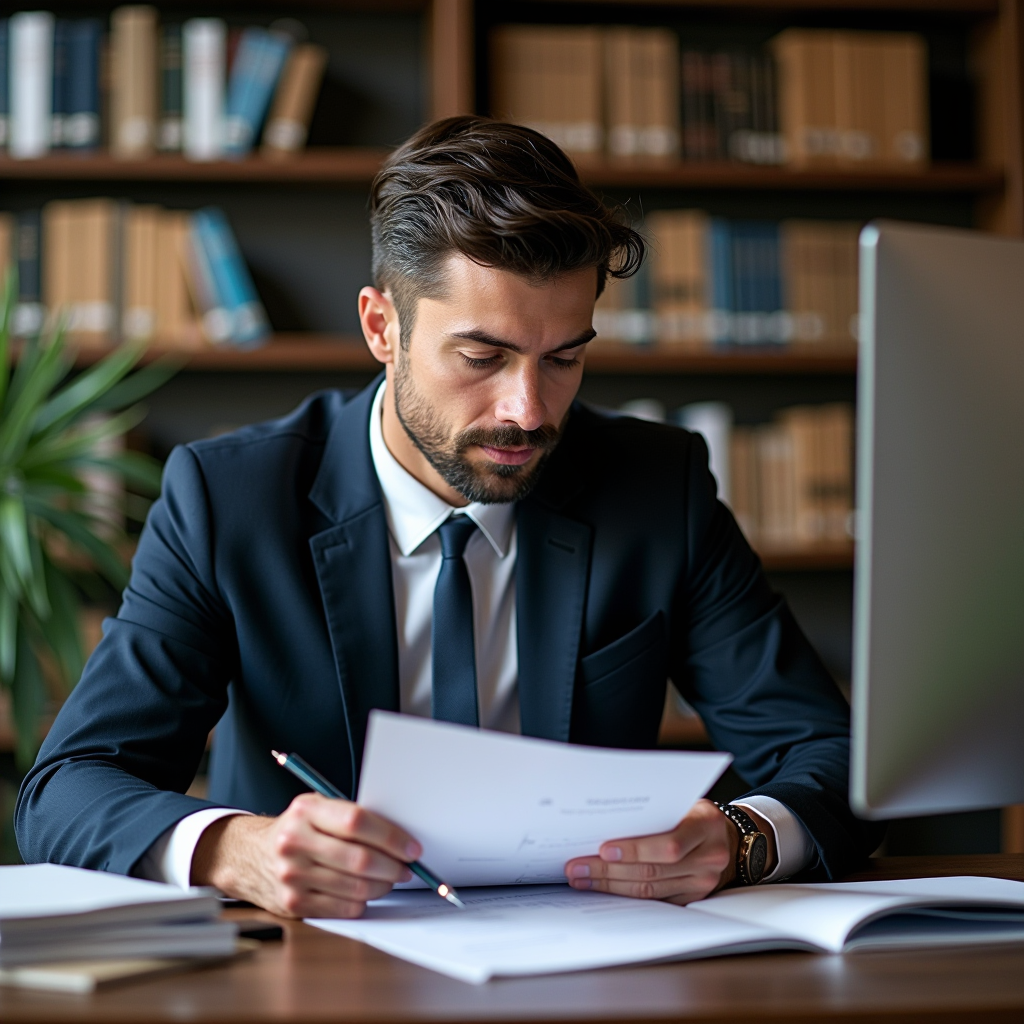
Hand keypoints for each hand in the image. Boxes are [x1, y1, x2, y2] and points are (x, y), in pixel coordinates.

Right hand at [191, 795, 420, 918]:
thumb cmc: (295, 828)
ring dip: (383, 886)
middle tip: (407, 867)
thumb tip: (399, 836)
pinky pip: (344, 908)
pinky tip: (365, 891)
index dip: (391, 837)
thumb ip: (350, 816)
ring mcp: (293, 876)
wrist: (249, 855)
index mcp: (306, 811)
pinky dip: (363, 902)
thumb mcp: (316, 808)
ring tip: (390, 878)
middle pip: (360, 860)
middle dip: (394, 866)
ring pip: (356, 888)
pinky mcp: (294, 904)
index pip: (358, 822)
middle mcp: (295, 842)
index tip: (411, 847)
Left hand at [563, 799, 775, 904]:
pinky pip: (655, 901)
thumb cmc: (697, 815)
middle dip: (609, 870)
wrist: (729, 837)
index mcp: (705, 826)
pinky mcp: (692, 898)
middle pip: (652, 870)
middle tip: (578, 866)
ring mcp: (702, 882)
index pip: (668, 844)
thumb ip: (656, 811)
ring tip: (583, 878)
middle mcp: (708, 857)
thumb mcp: (685, 802)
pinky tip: (604, 888)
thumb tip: (606, 817)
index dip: (634, 849)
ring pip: (650, 890)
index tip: (602, 849)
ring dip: (611, 885)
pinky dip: (626, 895)